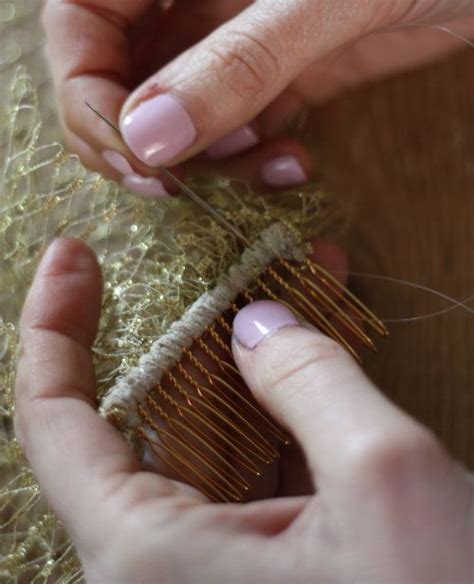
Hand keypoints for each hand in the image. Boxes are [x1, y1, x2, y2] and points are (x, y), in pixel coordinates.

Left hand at [15, 238, 472, 582]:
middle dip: (199, 325)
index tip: (71, 256)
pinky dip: (294, 401)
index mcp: (150, 562)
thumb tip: (259, 323)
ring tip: (304, 278)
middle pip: (151, 414)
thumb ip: (313, 383)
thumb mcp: (387, 487)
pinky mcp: (275, 564)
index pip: (55, 421)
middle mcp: (167, 568)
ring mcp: (224, 565)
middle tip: (231, 258)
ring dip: (262, 354)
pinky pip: (263, 463)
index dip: (52, 328)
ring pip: (218, 431)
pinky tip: (330, 343)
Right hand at [43, 0, 473, 193]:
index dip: (87, 89)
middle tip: (171, 187)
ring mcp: (242, 35)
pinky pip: (242, 125)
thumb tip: (147, 140)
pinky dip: (254, 159)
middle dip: (139, 139)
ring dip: (209, 159)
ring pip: (182, 110)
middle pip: (122, 72)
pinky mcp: (287, 71)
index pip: (81, 17)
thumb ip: (238, 62)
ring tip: (263, 168)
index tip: (130, 155)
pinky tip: (291, 164)